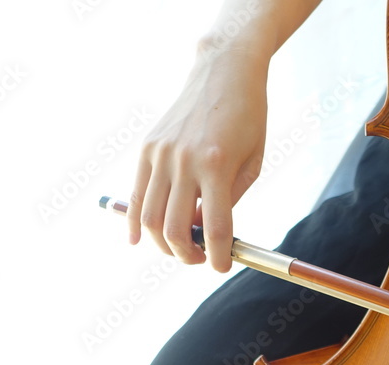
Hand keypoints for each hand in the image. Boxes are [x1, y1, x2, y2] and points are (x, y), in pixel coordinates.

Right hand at [128, 41, 268, 271]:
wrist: (224, 72)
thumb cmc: (248, 119)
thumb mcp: (252, 162)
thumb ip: (229, 200)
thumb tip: (203, 233)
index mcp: (217, 165)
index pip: (216, 228)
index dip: (218, 257)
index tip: (222, 267)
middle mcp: (184, 161)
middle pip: (176, 230)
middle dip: (187, 256)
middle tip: (200, 259)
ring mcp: (161, 154)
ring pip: (150, 219)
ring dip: (163, 245)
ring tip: (179, 249)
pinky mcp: (147, 148)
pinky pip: (136, 196)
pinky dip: (136, 223)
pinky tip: (138, 240)